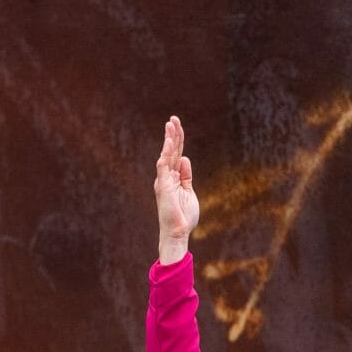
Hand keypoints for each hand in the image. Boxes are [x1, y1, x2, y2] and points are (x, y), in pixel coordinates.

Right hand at [155, 116, 198, 262]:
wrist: (178, 233)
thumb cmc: (183, 216)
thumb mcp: (189, 191)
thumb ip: (186, 175)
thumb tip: (185, 158)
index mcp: (174, 177)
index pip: (176, 153)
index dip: (178, 139)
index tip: (177, 124)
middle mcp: (167, 176)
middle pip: (171, 151)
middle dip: (173, 134)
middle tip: (173, 118)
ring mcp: (164, 182)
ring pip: (166, 157)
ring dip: (168, 141)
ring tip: (170, 126)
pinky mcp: (163, 188)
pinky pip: (163, 170)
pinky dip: (164, 159)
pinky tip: (166, 147)